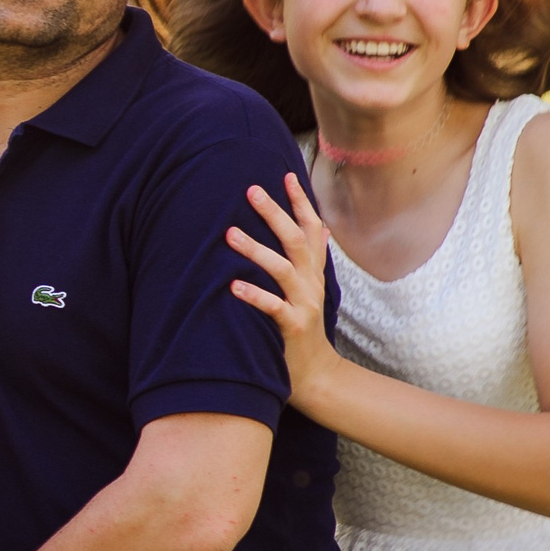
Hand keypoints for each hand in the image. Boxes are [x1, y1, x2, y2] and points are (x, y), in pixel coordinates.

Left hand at [226, 174, 342, 414]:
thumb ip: (314, 258)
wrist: (316, 375)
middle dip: (274, 213)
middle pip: (295, 240)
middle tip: (251, 189)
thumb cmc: (303, 329)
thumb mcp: (312, 290)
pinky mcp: (294, 327)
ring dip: (256, 250)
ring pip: (282, 269)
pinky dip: (254, 295)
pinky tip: (233, 285)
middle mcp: (311, 283)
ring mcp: (305, 304)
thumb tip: (321, 227)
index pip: (310, 229)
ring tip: (229, 234)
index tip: (286, 175)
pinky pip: (274, 308)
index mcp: (313, 272)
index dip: (300, 202)